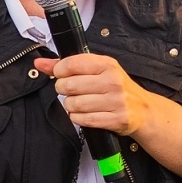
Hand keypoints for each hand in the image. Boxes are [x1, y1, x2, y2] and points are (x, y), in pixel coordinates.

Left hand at [34, 53, 149, 135]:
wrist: (142, 109)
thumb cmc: (116, 88)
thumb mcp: (96, 70)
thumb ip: (66, 65)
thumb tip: (40, 62)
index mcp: (107, 64)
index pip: (72, 64)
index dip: (59, 71)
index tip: (60, 75)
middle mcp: (113, 81)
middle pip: (69, 85)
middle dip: (63, 90)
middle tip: (69, 91)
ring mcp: (115, 101)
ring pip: (73, 104)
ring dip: (70, 106)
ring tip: (79, 103)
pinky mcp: (115, 119)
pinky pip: (82, 120)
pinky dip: (77, 118)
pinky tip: (84, 114)